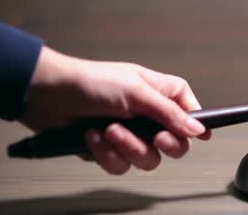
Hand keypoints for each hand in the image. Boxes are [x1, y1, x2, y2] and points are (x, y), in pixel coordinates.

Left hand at [20, 47, 210, 173]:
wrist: (48, 96)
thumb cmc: (92, 82)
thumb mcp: (136, 92)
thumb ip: (169, 113)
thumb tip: (197, 129)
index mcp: (160, 94)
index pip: (190, 110)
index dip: (194, 124)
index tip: (199, 137)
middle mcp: (149, 116)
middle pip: (174, 144)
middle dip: (160, 144)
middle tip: (153, 138)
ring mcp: (131, 134)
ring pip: (147, 159)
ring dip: (127, 147)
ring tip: (109, 130)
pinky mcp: (111, 149)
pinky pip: (121, 165)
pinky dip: (106, 153)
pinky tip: (93, 136)